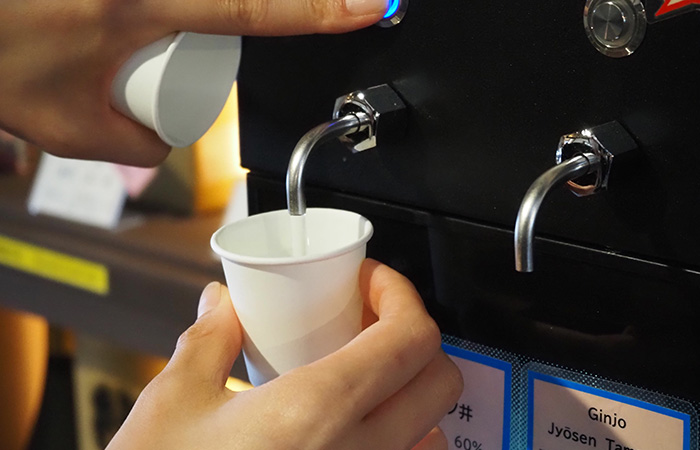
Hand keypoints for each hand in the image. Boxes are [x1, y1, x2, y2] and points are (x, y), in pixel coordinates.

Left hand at [0, 0, 388, 165]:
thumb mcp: (71, 130)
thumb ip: (140, 149)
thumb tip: (168, 142)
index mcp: (142, 5)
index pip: (258, 7)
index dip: (323, 10)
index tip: (371, 5)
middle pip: (227, 3)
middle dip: (222, 36)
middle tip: (144, 65)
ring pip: (201, 6)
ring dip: (187, 33)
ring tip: (111, 50)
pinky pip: (178, 6)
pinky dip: (172, 24)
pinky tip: (129, 39)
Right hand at [107, 259, 462, 448]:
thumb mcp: (173, 403)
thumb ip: (208, 340)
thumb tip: (222, 303)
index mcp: (316, 413)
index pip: (409, 338)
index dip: (401, 294)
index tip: (369, 282)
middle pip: (440, 380)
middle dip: (414, 336)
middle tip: (367, 320)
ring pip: (435, 431)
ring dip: (414, 391)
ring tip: (367, 373)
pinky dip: (404, 439)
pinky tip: (358, 428)